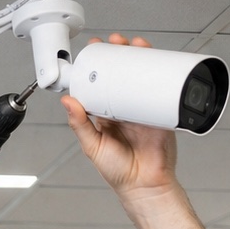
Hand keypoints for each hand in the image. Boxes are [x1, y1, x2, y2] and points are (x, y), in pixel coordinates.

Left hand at [60, 35, 178, 201]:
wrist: (146, 185)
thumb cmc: (118, 172)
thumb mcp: (92, 147)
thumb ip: (80, 125)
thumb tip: (67, 102)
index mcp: (104, 115)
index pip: (99, 84)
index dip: (97, 66)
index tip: (93, 51)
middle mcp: (123, 109)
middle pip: (122, 75)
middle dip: (120, 56)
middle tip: (117, 42)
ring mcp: (142, 109)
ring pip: (141, 78)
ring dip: (140, 60)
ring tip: (136, 46)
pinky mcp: (160, 113)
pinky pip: (161, 91)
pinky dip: (161, 76)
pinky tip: (158, 63)